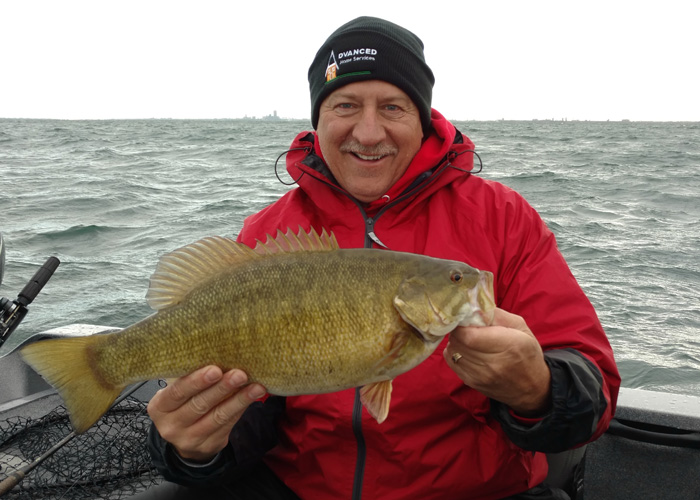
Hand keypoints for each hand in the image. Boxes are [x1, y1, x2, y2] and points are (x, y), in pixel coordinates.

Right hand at [147, 366, 266, 461]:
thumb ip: (189, 376)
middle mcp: (172, 425)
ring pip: (218, 417)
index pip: (177, 392)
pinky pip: (228, 425)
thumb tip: (218, 354)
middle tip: (240, 374)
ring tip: (256, 387)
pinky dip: (241, 409)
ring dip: (239, 400)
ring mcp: (190, 439)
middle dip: (222, 388)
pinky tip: (253, 397)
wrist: (184, 438)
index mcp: (160, 407)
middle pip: (199, 405)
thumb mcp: (177, 391)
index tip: (215, 369)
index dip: (196, 381)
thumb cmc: (183, 403)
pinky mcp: (208, 446)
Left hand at [443, 308, 550, 415]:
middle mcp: (493, 364)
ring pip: (453, 351)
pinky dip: (454, 352)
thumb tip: (475, 306)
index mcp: (508, 346)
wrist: (532, 388)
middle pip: (459, 342)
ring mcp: (481, 376)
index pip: (469, 336)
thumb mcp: (521, 328)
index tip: (465, 318)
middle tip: (466, 326)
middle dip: (458, 330)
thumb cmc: (527, 353)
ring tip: (467, 338)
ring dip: (456, 341)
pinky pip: (452, 362)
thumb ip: (497, 315)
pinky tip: (466, 349)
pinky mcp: (472, 383)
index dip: (462, 324)